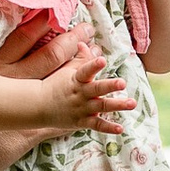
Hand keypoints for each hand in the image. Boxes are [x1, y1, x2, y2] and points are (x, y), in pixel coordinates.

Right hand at [0, 13, 135, 134]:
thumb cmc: (53, 84)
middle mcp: (80, 94)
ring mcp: (82, 109)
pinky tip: (121, 128)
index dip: (92, 65)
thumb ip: (79, 57)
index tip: (101, 60)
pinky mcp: (81, 121)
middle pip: (96, 89)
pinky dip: (108, 128)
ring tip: (131, 103)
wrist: (37, 106)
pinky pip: (96, 125)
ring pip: (101, 106)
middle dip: (109, 86)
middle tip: (122, 83)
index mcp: (76, 79)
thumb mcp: (64, 69)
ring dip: (116, 105)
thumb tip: (87, 42)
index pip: (84, 70)